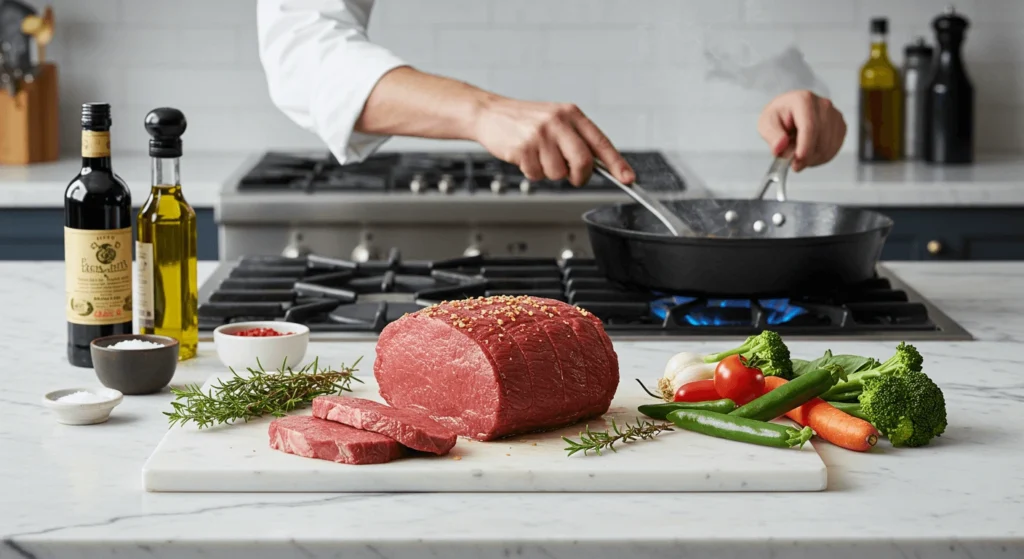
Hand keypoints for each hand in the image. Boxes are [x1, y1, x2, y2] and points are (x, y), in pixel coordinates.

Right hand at [473, 96, 634, 185]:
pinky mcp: (524, 147)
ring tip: (538, 157)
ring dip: (549, 173)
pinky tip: (525, 157)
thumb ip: (576, 139)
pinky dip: (532, 172)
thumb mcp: (555, 120)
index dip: (617, 163)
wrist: (490, 113)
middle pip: (583, 161)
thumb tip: (600, 165)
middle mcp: (558, 121)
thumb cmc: (524, 120)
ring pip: (559, 173)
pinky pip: (537, 175)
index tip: (628, 178)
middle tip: (572, 177)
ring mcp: (540, 134)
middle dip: (580, 176)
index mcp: (571, 114)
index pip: (601, 142)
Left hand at [758, 90, 846, 171]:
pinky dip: (822, 157)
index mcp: (803, 100)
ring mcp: (834, 115)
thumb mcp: (767, 123)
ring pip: (829, 146)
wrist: (790, 111)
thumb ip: (772, 135)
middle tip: (794, 164)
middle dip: (807, 157)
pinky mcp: (840, 126)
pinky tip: (810, 154)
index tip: (797, 161)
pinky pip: (834, 148)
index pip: (809, 127)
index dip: (805, 147)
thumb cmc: (779, 116)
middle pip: (821, 139)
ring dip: (813, 158)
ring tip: (799, 156)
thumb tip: (780, 146)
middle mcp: (823, 105)